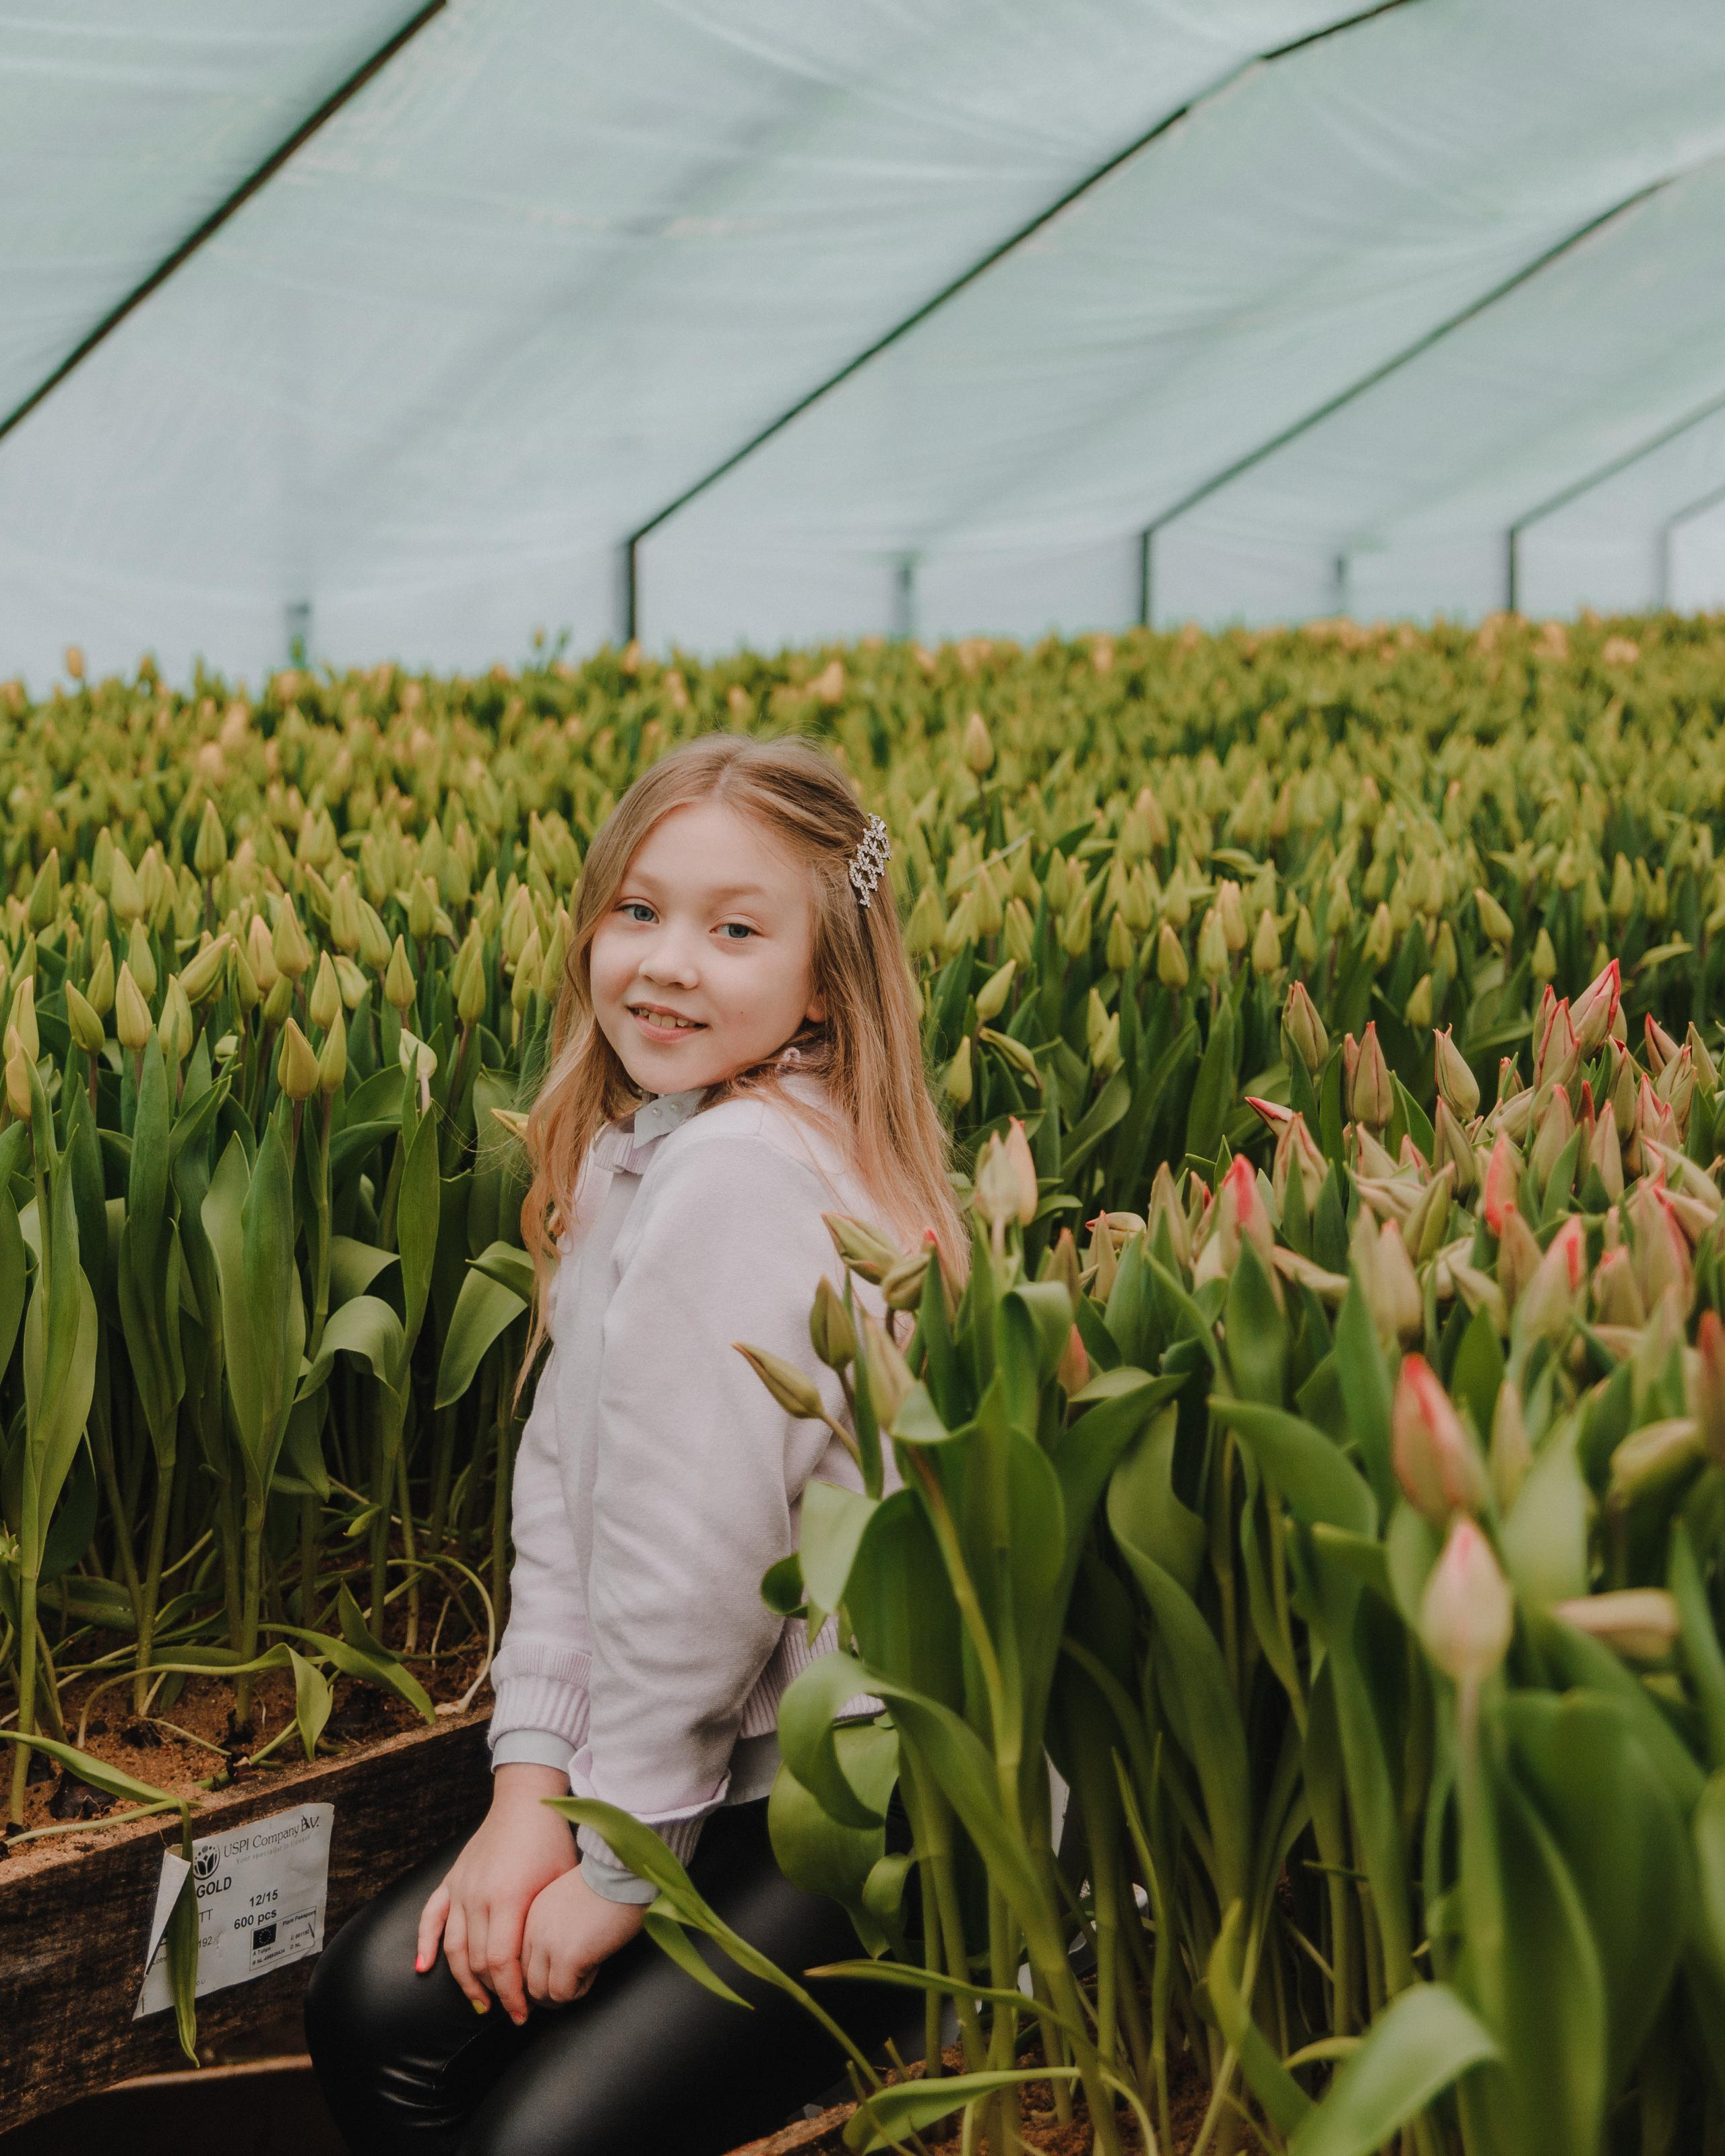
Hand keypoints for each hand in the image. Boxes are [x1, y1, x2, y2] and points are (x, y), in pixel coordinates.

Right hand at [416, 1764, 575, 2023]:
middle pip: (478, 1961)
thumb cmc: (551, 1841)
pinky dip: (424, 1944)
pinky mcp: (451, 1879)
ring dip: (465, 1980)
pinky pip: (431, 1917)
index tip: (524, 2013)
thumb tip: (553, 1965)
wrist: (527, 1801)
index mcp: (508, 1898)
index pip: (502, 1963)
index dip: (512, 1994)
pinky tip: (422, 1969)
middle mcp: (478, 1896)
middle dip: (495, 1992)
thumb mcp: (559, 1882)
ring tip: (481, 2003)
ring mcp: (461, 1888)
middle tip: (511, 2011)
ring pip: (454, 1947)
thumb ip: (548, 1923)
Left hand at [521, 1865, 646, 2004]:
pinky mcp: (566, 1959)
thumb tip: (561, 1959)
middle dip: (547, 1989)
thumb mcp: (570, 1901)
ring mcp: (547, 1945)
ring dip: (563, 1991)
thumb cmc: (608, 1884)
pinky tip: (595, 1968)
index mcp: (532, 1915)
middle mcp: (533, 1931)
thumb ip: (557, 1926)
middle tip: (571, 1985)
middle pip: (526, 1980)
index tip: (557, 1978)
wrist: (623, 1875)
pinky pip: (564, 1994)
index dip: (539, 1974)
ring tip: (585, 1975)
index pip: (521, 1960)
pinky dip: (580, 1989)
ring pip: (540, 1992)